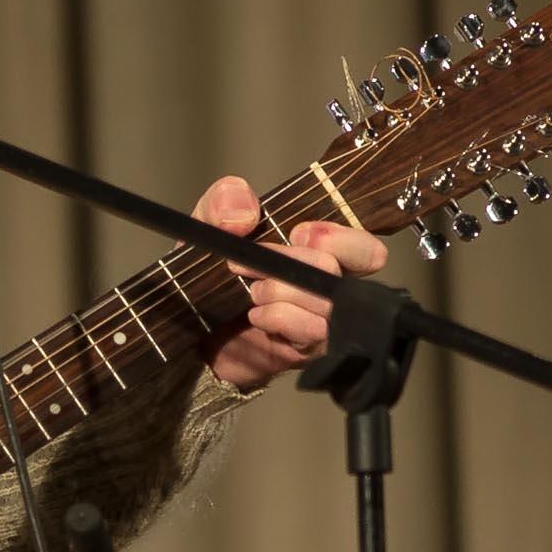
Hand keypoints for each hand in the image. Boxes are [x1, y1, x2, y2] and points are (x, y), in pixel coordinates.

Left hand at [192, 175, 387, 392]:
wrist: (188, 332)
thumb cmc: (211, 274)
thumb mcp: (208, 226)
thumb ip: (223, 201)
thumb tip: (245, 214)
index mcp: (320, 249)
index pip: (363, 245)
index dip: (342, 237)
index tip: (297, 233)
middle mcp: (331, 284)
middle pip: (358, 266)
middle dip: (300, 259)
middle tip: (253, 266)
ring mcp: (325, 320)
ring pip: (334, 301)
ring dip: (284, 291)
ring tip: (252, 293)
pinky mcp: (309, 350)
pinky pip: (314, 332)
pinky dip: (281, 318)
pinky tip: (255, 316)